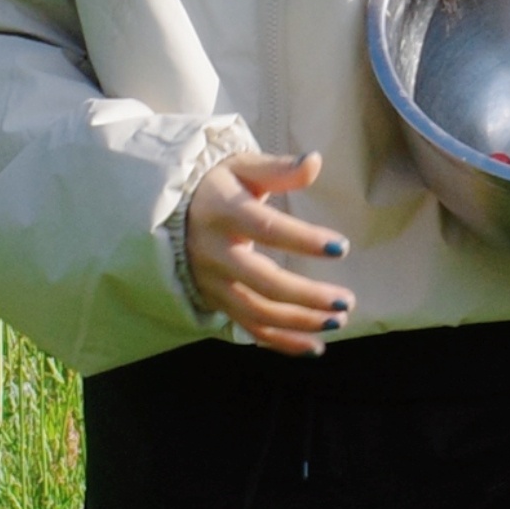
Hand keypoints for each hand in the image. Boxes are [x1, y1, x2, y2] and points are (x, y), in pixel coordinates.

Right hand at [184, 150, 354, 355]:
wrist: (164, 213)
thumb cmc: (215, 186)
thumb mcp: (241, 167)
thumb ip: (278, 169)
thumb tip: (316, 161)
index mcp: (223, 212)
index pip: (267, 229)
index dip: (303, 240)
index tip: (341, 247)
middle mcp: (215, 252)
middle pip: (264, 282)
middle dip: (307, 296)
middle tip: (345, 301)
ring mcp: (212, 282)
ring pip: (257, 313)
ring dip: (299, 323)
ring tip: (337, 321)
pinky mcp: (214, 301)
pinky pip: (248, 329)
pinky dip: (281, 343)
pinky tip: (314, 347)